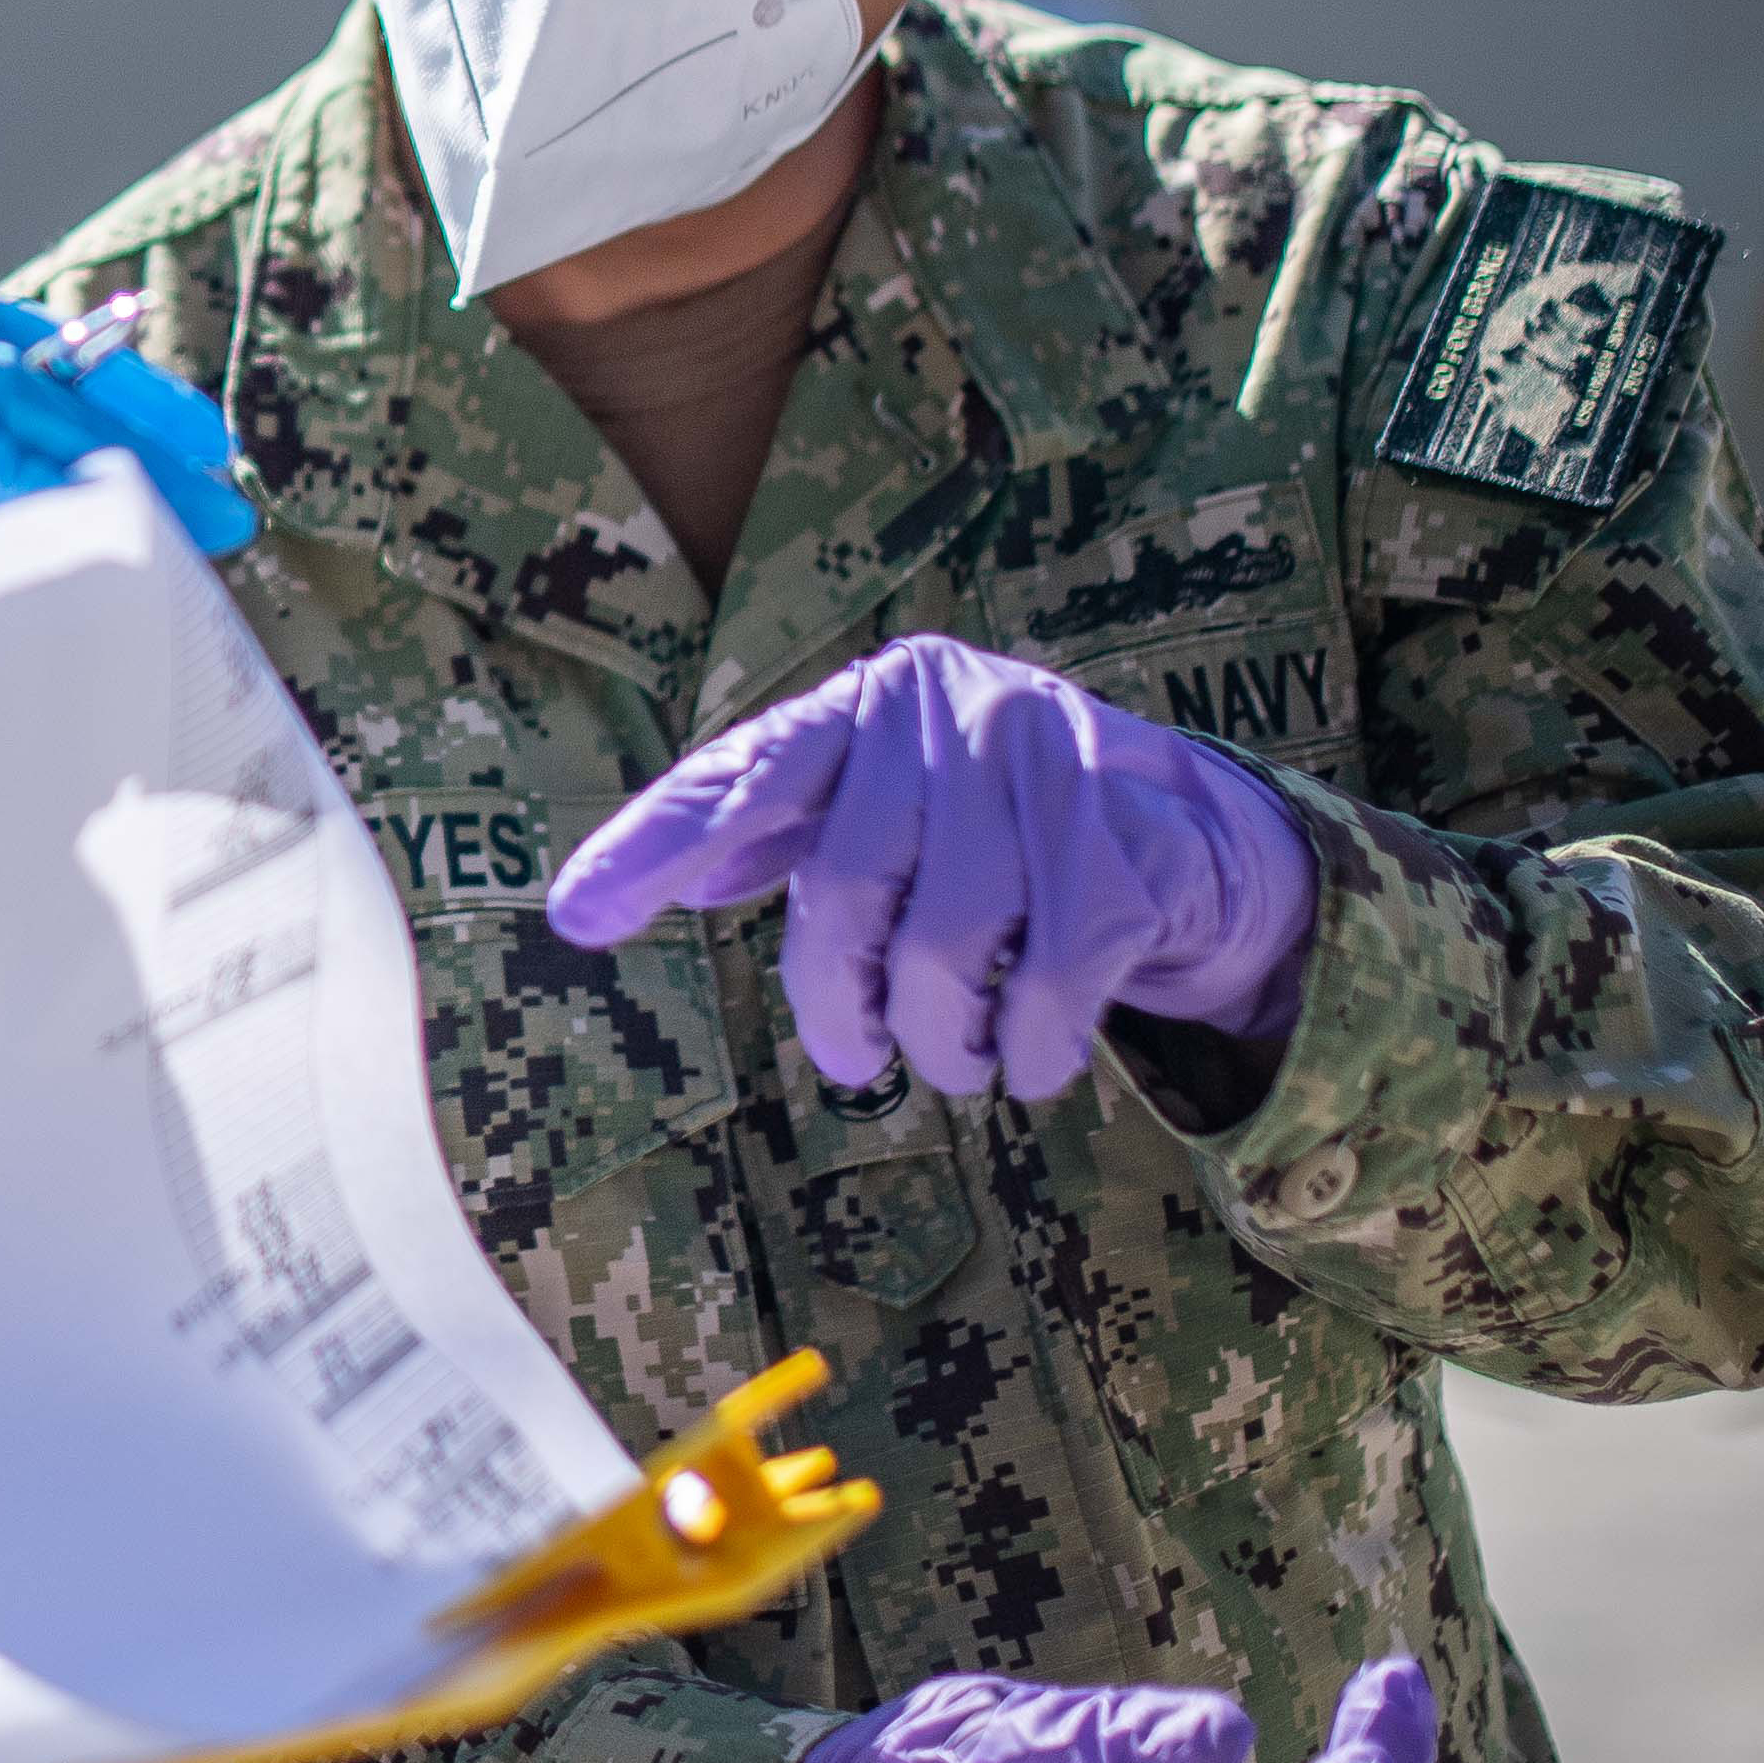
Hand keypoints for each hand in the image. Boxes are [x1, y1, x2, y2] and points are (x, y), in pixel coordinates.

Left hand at [545, 635, 1317, 1100]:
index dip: (654, 844)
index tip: (576, 917)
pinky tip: (1032, 1059)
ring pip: (942, 950)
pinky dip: (1031, 1053)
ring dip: (941, 1040)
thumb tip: (657, 880)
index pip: (743, 774)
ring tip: (956, 1057)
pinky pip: (1048, 990)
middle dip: (837, 1003)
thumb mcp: (883, 801)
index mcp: (868, 702)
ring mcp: (1046, 768)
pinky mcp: (1130, 845)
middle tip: (854, 1059)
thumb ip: (778, 826)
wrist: (1187, 831)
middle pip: (843, 889)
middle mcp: (949, 711)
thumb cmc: (995, 825)